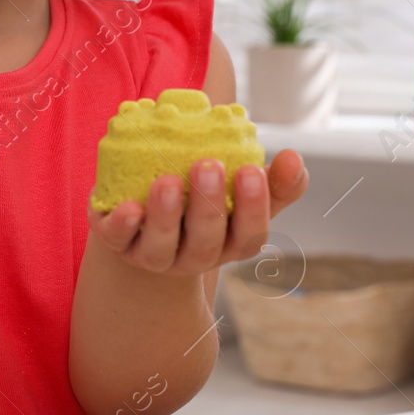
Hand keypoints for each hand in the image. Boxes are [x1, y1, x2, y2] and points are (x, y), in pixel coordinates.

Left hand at [88, 149, 307, 275]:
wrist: (145, 207)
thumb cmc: (202, 193)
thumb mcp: (236, 184)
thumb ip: (268, 173)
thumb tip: (296, 158)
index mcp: (229, 242)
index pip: (249, 235)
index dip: (253, 207)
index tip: (252, 170)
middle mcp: (193, 256)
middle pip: (205, 243)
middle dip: (208, 206)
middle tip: (209, 164)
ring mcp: (153, 255)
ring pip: (162, 246)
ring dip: (166, 215)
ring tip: (168, 180)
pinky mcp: (118, 243)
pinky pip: (118, 240)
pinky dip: (122, 226)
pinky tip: (129, 207)